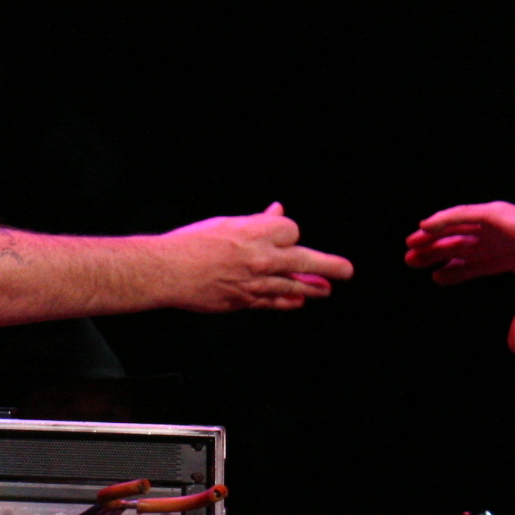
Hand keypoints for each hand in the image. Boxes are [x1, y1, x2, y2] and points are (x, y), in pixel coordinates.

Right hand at [158, 203, 353, 310]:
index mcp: (255, 232)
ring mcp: (255, 282)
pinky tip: (298, 301)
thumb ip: (256, 222)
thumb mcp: (226, 224)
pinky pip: (275, 302)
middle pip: (305, 260)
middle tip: (346, 271)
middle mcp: (260, 257)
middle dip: (329, 265)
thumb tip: (276, 212)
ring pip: (294, 286)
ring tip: (326, 289)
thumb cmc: (191, 244)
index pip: (291, 231)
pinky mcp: (245, 300)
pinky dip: (288, 301)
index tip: (285, 235)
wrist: (167, 272)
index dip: (289, 233)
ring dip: (313, 288)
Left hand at [403, 202, 514, 350]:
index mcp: (513, 256)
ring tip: (411, 245)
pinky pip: (463, 216)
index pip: (477, 263)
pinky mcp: (497, 217)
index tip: (436, 278)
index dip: (456, 270)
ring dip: (433, 237)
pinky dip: (443, 220)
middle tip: (413, 262)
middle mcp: (503, 239)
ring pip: (457, 230)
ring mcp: (499, 226)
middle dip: (437, 253)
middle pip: (461, 246)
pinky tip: (425, 226)